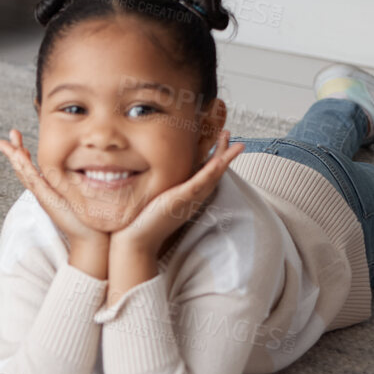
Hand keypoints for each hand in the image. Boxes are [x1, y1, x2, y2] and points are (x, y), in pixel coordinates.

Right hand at [0, 129, 109, 278]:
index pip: (30, 166)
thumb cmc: (89, 216)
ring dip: (14, 157)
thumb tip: (94, 165)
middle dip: (13, 150)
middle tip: (8, 136)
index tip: (17, 135)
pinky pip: (32, 180)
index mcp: (48, 187)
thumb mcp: (82, 191)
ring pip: (23, 173)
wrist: (91, 236)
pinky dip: (24, 169)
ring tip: (6, 144)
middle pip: (21, 168)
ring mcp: (42, 194)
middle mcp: (42, 190)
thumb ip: (82, 178)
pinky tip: (20, 158)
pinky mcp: (46, 198)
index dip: (22, 151)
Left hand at [113, 129, 243, 258]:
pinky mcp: (181, 199)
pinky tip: (219, 161)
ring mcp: (190, 199)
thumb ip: (165, 188)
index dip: (216, 157)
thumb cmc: (146, 220)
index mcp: (191, 196)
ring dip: (225, 158)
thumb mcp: (160, 199)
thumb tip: (160, 176)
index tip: (220, 141)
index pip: (207, 173)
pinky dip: (211, 171)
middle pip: (215, 172)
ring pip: (213, 176)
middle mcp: (194, 197)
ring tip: (234, 143)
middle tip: (228, 133)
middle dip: (224, 152)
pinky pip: (199, 183)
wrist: (139, 239)